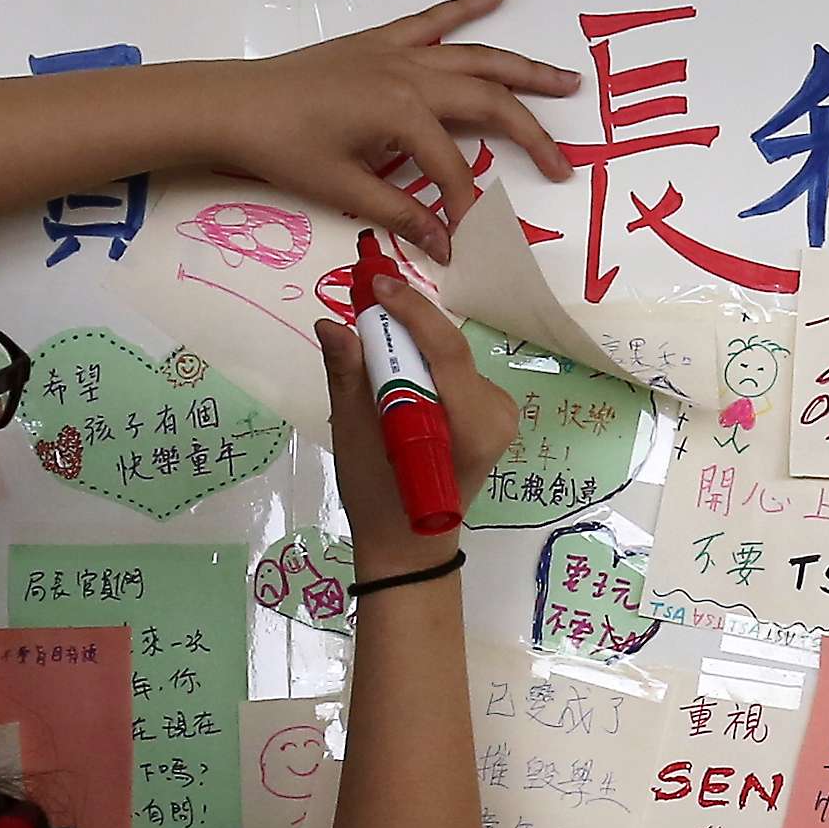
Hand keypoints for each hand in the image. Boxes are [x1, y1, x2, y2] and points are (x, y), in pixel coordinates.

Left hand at [194, 0, 572, 259]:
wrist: (234, 104)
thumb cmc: (282, 148)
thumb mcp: (341, 189)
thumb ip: (399, 212)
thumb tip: (444, 244)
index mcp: (401, 113)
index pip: (452, 167)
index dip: (464, 206)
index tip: (466, 241)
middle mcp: (411, 74)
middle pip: (488, 101)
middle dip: (531, 133)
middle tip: (564, 163)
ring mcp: (398, 52)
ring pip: (476, 57)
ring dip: (524, 69)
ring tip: (567, 81)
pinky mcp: (381, 41)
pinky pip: (434, 19)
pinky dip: (467, 5)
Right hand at [314, 272, 522, 578]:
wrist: (410, 542)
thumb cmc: (380, 499)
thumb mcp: (356, 437)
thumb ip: (350, 376)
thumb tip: (331, 324)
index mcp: (474, 426)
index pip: (447, 351)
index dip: (411, 311)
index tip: (374, 284)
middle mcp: (497, 413)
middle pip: (447, 350)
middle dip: (404, 322)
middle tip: (362, 291)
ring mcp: (497, 412)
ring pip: (447, 358)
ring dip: (409, 343)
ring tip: (369, 332)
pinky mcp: (487, 411)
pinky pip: (449, 372)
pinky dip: (419, 363)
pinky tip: (391, 368)